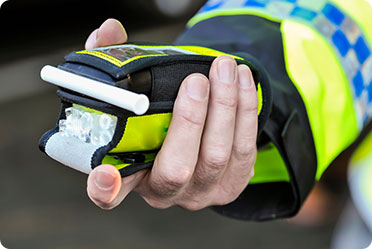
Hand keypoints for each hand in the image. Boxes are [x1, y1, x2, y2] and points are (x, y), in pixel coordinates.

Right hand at [85, 19, 257, 210]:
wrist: (194, 133)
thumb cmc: (158, 114)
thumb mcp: (132, 90)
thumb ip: (114, 61)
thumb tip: (109, 30)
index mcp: (130, 175)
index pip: (108, 193)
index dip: (104, 188)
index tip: (106, 173)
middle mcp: (165, 191)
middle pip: (177, 168)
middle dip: (190, 120)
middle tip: (196, 81)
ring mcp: (201, 191)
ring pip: (218, 156)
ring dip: (225, 107)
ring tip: (225, 68)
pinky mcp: (232, 183)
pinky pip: (244, 149)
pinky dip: (246, 111)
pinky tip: (242, 82)